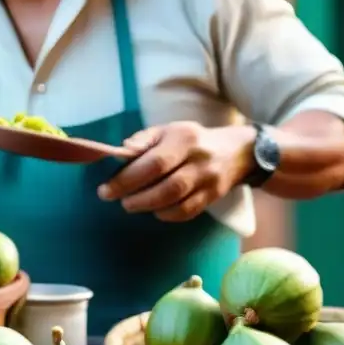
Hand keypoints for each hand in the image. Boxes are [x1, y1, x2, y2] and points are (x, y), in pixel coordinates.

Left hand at [98, 122, 254, 221]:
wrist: (236, 151)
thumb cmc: (191, 140)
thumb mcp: (168, 130)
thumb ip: (143, 140)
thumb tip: (121, 151)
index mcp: (184, 138)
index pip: (154, 163)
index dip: (128, 179)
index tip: (106, 189)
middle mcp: (199, 160)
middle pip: (167, 186)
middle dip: (137, 197)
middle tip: (118, 200)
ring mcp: (209, 180)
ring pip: (178, 201)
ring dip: (150, 207)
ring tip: (132, 205)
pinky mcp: (214, 196)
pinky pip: (189, 212)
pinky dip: (168, 215)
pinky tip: (156, 210)